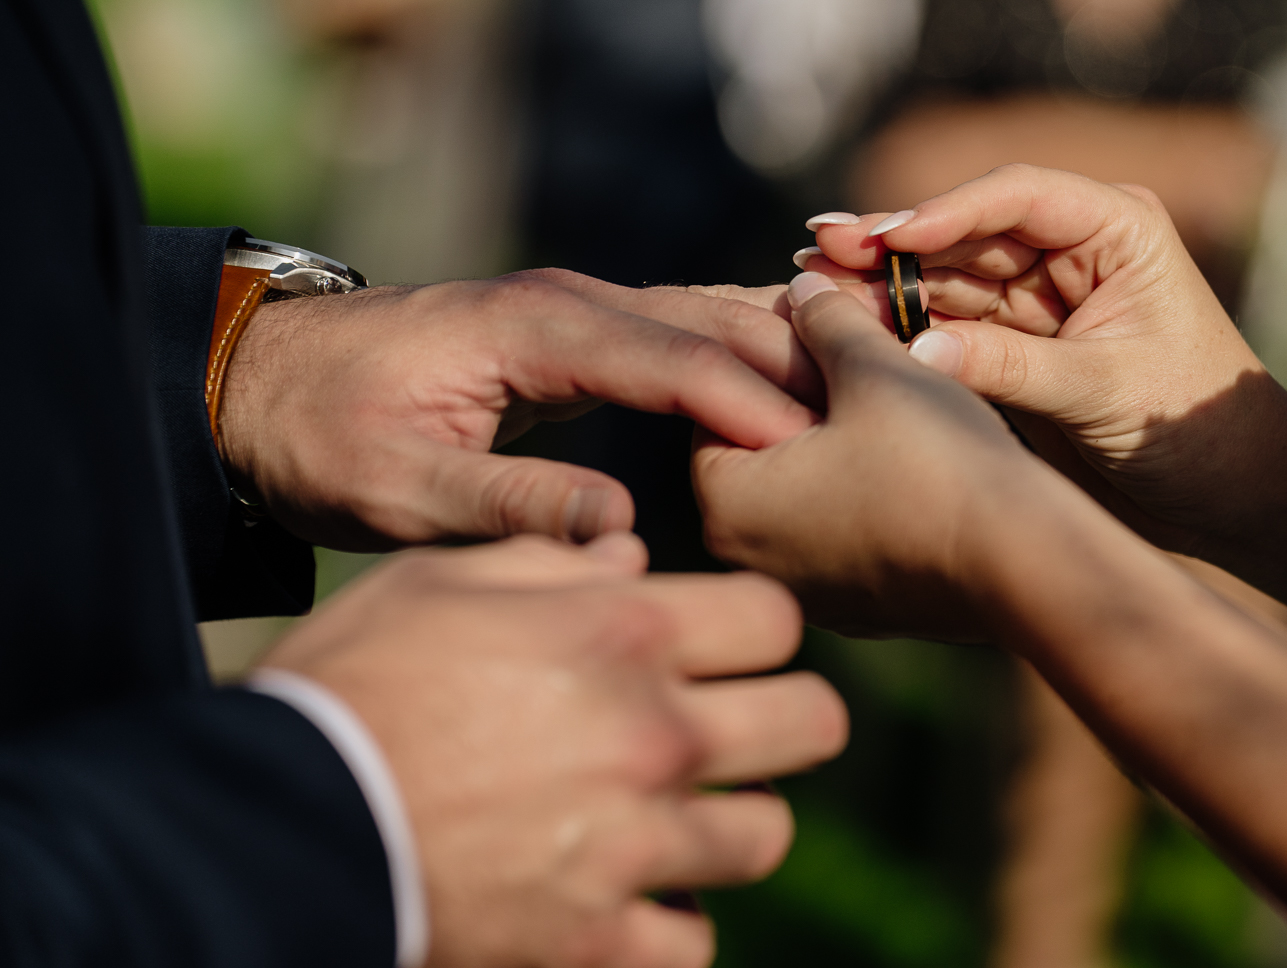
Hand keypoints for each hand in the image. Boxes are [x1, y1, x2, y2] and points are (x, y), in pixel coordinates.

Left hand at [218, 269, 823, 550]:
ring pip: (705, 317)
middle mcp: (569, 303)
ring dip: (781, 347)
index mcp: (536, 330)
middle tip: (882, 406)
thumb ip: (509, 504)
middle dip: (794, 362)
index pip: (672, 359)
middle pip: (710, 320)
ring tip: (869, 381)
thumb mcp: (397, 487)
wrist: (259, 380)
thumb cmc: (322, 435)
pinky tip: (796, 373)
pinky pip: (681, 334)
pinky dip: (742, 349)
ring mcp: (576, 310)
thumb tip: (622, 524)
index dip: (750, 401)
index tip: (820, 445)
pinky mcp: (576, 334)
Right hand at [262, 533, 846, 967]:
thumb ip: (550, 562)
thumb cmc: (348, 687)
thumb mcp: (436, 583)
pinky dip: (666, 926)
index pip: (777, 618)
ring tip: (671, 823)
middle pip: (813, 722)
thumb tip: (631, 557)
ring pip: (768, 834)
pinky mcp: (597, 942)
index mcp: (622, 633)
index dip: (754, 631)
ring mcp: (635, 844)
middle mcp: (653, 734)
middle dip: (779, 721)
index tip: (721, 649)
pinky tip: (625, 901)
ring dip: (726, 826)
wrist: (274, 830)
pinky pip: (694, 941)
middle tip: (731, 733)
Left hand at [693, 272, 1074, 640]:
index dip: (774, 358)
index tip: (828, 338)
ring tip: (901, 409)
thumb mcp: (874, 368)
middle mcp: (750, 561)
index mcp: (725, 506)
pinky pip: (850, 530)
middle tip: (867, 366)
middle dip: (808, 401)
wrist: (1026, 567)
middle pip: (762, 449)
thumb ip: (826, 321)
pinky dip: (873, 493)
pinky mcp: (864, 608)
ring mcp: (809, 593)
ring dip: (843, 446)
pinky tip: (924, 465)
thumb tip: (801, 289)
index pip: (717, 406)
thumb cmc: (938, 462)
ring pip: (810, 490)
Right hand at [800, 166, 1286, 549]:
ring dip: (884, 284)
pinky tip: (843, 323)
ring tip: (809, 287)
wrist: (1231, 493)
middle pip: (966, 231)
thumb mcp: (1102, 392)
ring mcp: (1041, 293)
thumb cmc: (1194, 427)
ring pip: (947, 277)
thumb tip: (915, 354)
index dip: (944, 211)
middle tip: (814, 247)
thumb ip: (1010, 368)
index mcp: (1115, 227)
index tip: (883, 237)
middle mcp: (1074, 247)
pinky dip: (901, 327)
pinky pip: (948, 325)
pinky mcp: (1018, 341)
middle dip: (893, 243)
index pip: (1016, 197)